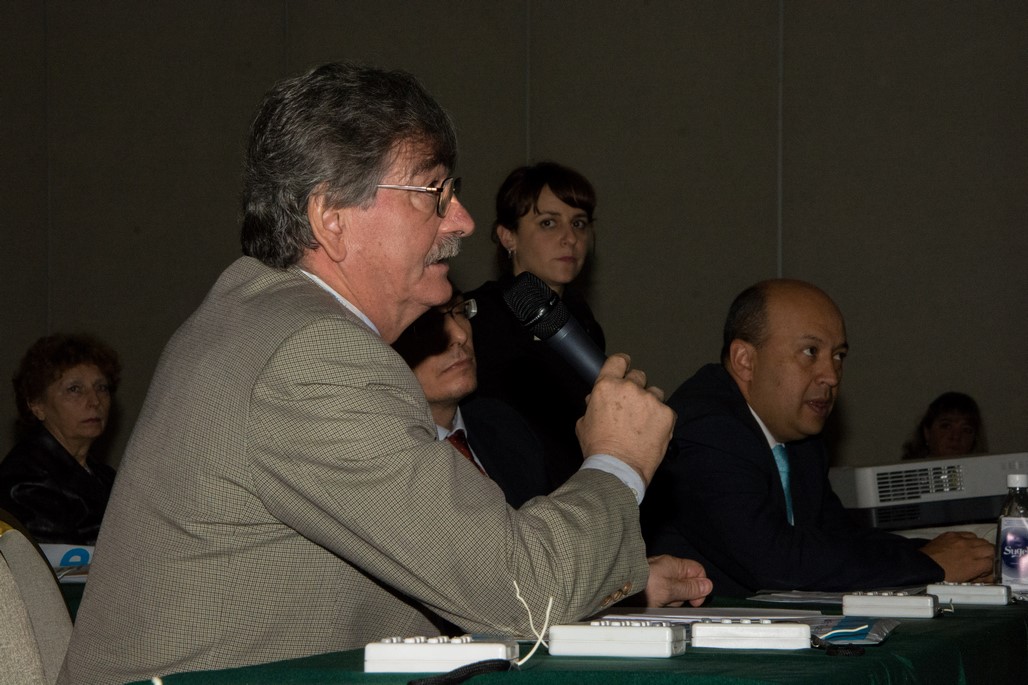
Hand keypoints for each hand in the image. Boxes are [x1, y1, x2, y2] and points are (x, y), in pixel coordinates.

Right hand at [576, 354, 674, 485]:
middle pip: (638, 376)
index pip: (618, 361)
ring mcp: (650, 400)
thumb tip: (596, 399)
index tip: (626, 367)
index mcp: (607, 386)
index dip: (622, 363)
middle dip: (635, 388)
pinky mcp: (667, 414)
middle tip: (632, 407)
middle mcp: (630, 388)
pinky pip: (666, 410)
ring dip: (650, 402)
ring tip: (644, 422)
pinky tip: (652, 432)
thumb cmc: (598, 448)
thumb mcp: (583, 423)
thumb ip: (592, 405)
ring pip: (655, 392)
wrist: (618, 468)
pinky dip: (661, 419)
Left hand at [644, 555, 711, 606]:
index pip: (698, 571)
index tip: (695, 601)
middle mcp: (666, 568)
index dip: (700, 586)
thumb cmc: (641, 587)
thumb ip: (689, 588)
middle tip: (671, 601)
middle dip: (683, 596)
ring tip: (658, 602)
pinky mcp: (648, 585)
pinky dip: (660, 601)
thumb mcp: (670, 590)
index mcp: (674, 565)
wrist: (616, 589)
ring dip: (670, 600)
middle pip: (686, 584)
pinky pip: (662, 595)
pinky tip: (652, 604)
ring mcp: (656, 576)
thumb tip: (708, 586)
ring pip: (674, 591)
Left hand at [919, 531, 994, 581]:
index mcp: (974, 564)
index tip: (985, 570)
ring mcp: (961, 540)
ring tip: (974, 552)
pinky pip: (967, 534)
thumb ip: (979, 578)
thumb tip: (990, 577)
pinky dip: (969, 539)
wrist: (923, 566)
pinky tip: (964, 545)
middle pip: (990, 548)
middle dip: (989, 555)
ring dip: (980, 546)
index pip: (993, 563)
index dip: (990, 568)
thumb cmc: (942, 576)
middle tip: (983, 560)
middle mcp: (970, 550)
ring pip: (981, 540)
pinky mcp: (952, 534)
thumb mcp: (964, 581)